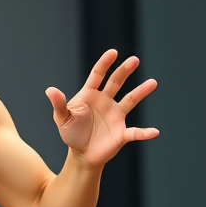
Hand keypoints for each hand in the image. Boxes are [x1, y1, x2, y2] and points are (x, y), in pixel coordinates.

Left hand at [46, 49, 158, 167]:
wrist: (81, 154)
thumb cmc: (71, 133)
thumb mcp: (62, 118)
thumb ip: (59, 104)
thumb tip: (50, 90)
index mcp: (90, 95)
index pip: (98, 75)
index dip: (105, 63)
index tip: (113, 52)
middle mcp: (106, 101)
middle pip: (116, 82)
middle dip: (124, 71)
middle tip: (134, 60)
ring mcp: (116, 115)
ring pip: (130, 100)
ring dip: (141, 92)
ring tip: (153, 82)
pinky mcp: (122, 133)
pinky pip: (136, 132)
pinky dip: (145, 133)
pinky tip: (155, 132)